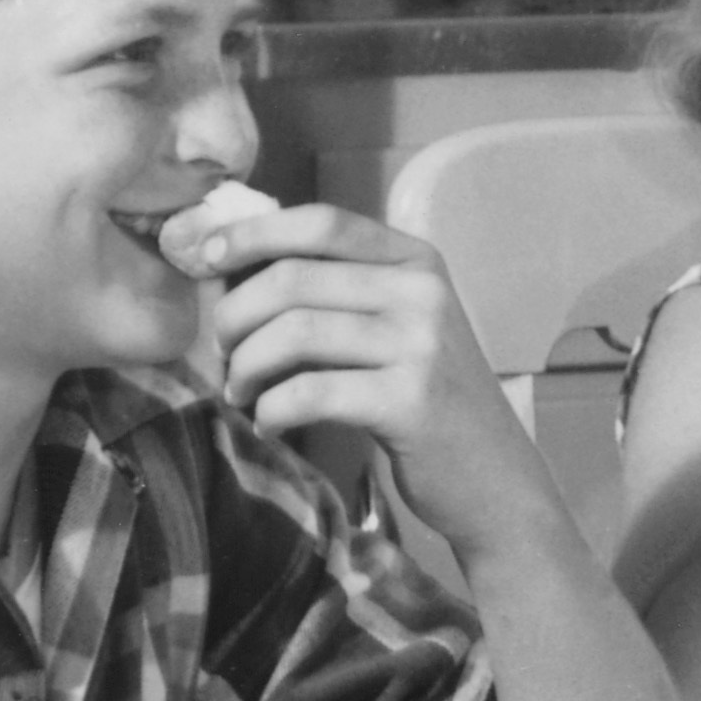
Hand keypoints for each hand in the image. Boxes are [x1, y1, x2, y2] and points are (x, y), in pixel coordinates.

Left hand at [167, 188, 530, 544]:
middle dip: (234, 317)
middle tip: (224, 355)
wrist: (493, 476)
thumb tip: (232, 266)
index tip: (206, 256)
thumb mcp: (398, 326)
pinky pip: (308, 392)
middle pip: (293, 279)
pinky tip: (271, 423)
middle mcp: (423, 292)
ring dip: (247, 367)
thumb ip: (338, 291)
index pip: (321, 223)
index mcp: (417, 260)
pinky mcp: (409, 401)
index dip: (252, 234)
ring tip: (243, 394)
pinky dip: (272, 410)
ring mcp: (420, 345)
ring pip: (293, 333)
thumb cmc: (426, 399)